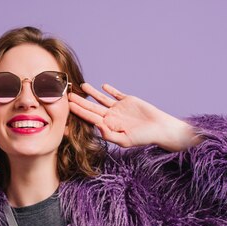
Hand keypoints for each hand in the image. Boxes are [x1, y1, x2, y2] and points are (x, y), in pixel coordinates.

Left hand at [68, 83, 199, 150]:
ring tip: (82, 85)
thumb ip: (109, 134)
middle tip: (67, 94)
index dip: (78, 111)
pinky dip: (110, 90)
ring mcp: (119, 108)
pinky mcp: (128, 100)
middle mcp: (111, 116)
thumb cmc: (143, 138)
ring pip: (102, 99)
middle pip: (92, 107)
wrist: (160, 129)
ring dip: (92, 93)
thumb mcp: (125, 140)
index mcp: (108, 126)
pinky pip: (116, 94)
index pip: (90, 117)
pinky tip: (102, 86)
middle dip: (80, 101)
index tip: (67, 105)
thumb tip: (96, 126)